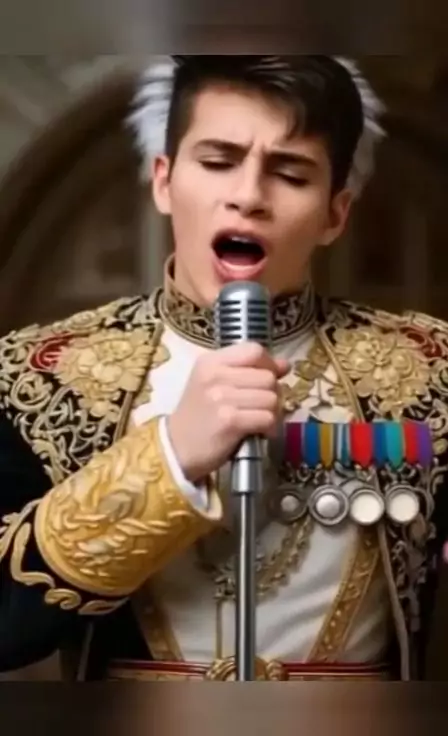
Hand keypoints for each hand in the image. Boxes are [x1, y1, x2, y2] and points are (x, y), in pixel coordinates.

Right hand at [166, 342, 289, 483]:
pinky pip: (267, 417)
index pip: (254, 350)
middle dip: (273, 393)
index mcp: (210, 362)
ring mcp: (222, 398)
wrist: (176, 448)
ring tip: (259, 420)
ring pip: (271, 398)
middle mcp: (215, 375)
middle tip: (261, 407)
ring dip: (272, 413)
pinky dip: (269, 428)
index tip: (268, 378)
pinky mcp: (230, 421)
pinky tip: (259, 433)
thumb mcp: (214, 384)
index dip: (269, 364)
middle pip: (267, 376)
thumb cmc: (199, 416)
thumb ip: (247, 371)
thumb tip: (285, 365)